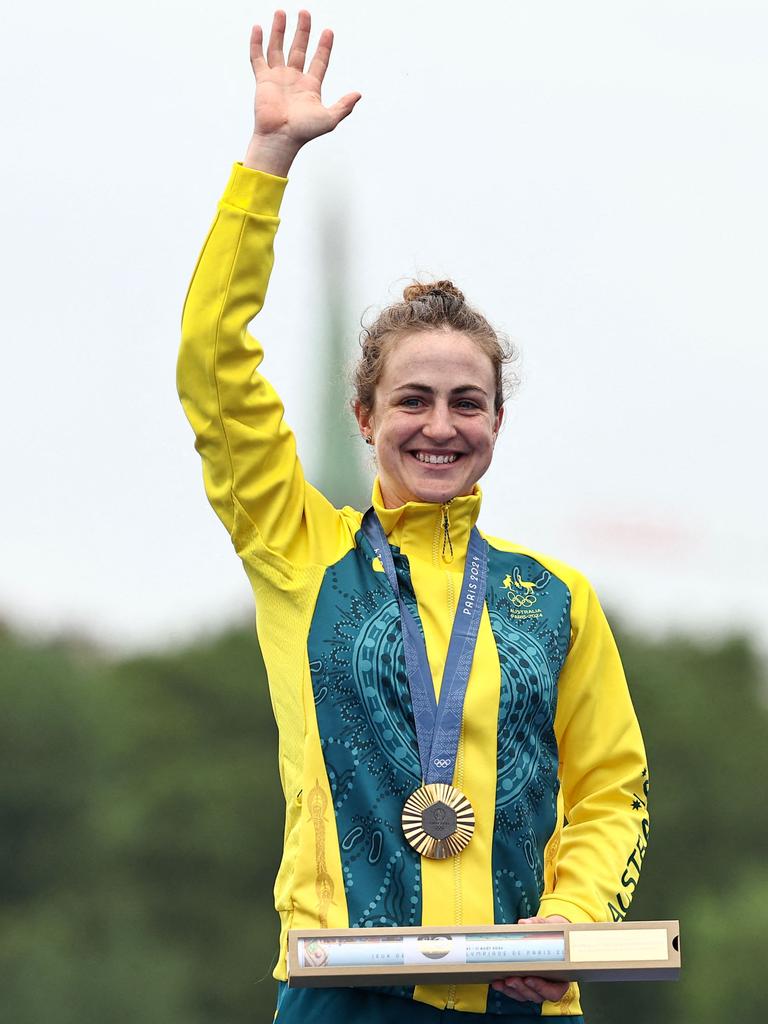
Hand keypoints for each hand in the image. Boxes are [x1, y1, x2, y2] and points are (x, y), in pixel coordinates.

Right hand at [245, 9, 361, 173]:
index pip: (319, 61)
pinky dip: (256, 43)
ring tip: (282, 12)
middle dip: (303, 31)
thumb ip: (343, 106)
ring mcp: (278, 78)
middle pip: (299, 48)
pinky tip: (258, 28)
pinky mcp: (263, 80)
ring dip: (280, 30)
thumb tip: (358, 94)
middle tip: (305, 12)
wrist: (281, 138)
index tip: (328, 31)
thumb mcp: (329, 119)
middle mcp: (294, 79)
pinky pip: (258, 58)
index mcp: (310, 87)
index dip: (324, 47)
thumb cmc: (304, 132)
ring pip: (278, 48)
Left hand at [490, 915, 571, 1004]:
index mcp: (561, 977)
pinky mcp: (526, 985)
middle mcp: (549, 985)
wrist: (552, 938)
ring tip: (503, 980)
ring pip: (525, 995)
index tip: (529, 978)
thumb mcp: (551, 928)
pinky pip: (517, 991)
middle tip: (511, 979)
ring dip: (512, 989)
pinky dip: (506, 988)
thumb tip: (524, 923)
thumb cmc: (555, 936)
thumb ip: (538, 925)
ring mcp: (537, 987)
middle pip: (537, 995)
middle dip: (522, 988)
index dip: (541, 988)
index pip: (554, 991)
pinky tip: (498, 982)